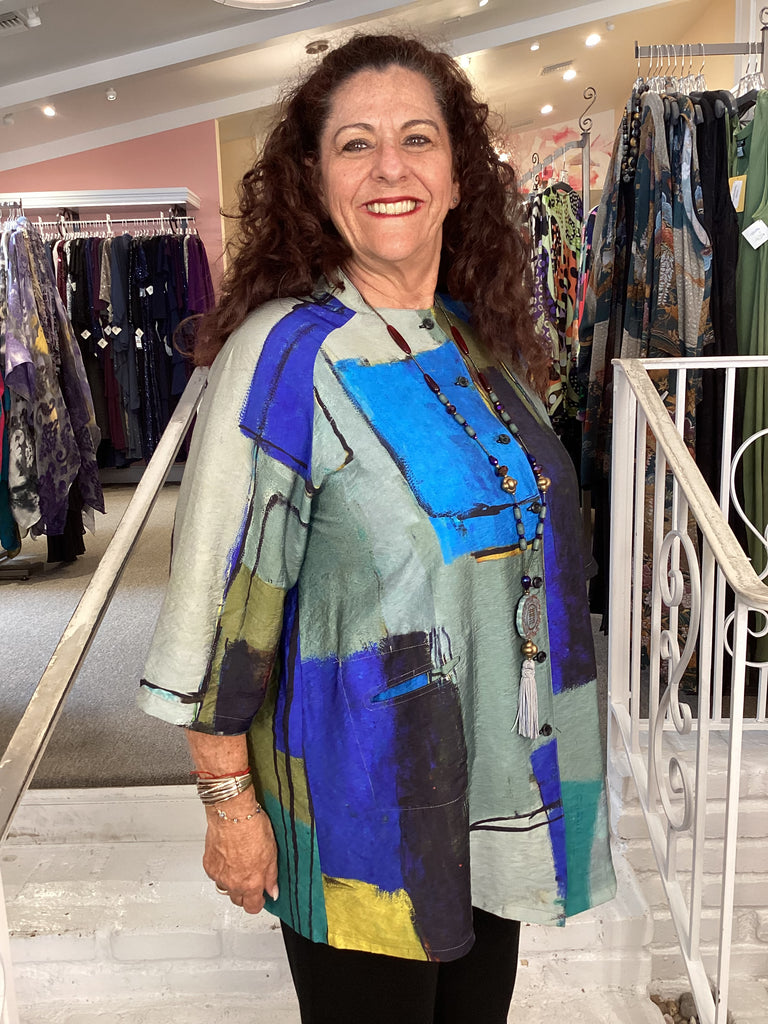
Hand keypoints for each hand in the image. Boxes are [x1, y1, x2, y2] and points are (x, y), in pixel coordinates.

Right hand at [203, 794, 278, 913]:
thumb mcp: (272, 853)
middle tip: (251, 878)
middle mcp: (234, 883)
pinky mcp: (209, 866)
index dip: (258, 903)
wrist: (232, 813)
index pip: (253, 907)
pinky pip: (215, 876)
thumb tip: (273, 891)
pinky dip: (221, 870)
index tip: (261, 896)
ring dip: (232, 882)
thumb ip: (272, 877)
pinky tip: (228, 857)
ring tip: (239, 865)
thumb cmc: (252, 828)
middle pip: (238, 900)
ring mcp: (219, 875)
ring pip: (225, 888)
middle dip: (245, 893)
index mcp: (251, 883)